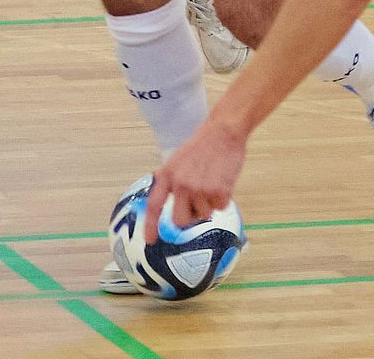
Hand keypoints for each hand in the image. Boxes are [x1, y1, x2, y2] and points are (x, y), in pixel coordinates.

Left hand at [143, 118, 246, 244]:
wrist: (222, 132)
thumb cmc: (202, 147)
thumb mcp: (177, 161)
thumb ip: (172, 181)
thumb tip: (167, 201)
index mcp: (167, 175)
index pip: (155, 205)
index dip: (150, 225)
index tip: (150, 240)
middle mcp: (180, 184)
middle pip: (181, 221)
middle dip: (190, 217)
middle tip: (197, 204)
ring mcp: (199, 189)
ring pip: (204, 215)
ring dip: (209, 204)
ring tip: (212, 182)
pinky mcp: (218, 192)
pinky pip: (220, 208)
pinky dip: (223, 199)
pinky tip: (222, 181)